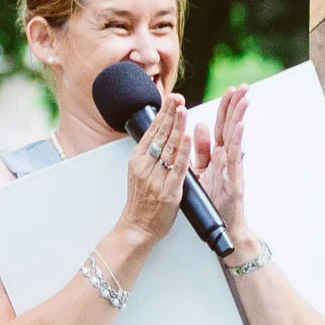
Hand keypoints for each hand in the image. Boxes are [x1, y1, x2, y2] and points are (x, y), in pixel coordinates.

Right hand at [115, 88, 191, 249]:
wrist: (137, 228)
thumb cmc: (142, 201)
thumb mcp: (140, 172)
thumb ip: (149, 154)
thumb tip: (159, 133)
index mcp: (138, 160)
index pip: (152, 131)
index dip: (162, 113)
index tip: (171, 98)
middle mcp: (145, 166)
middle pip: (159, 135)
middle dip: (170, 114)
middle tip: (178, 97)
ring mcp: (156, 178)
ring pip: (168, 147)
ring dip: (177, 127)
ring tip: (183, 110)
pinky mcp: (169, 190)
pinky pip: (177, 167)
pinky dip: (183, 151)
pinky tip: (187, 137)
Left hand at [201, 86, 256, 254]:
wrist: (222, 227)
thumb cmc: (213, 201)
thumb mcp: (200, 171)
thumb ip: (199, 149)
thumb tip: (198, 126)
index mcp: (216, 155)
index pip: (219, 126)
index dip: (223, 108)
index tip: (228, 90)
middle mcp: (226, 158)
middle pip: (230, 127)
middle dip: (235, 106)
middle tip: (242, 87)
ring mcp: (232, 168)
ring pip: (235, 138)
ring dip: (239, 117)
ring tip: (244, 99)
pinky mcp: (234, 179)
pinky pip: (234, 157)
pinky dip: (237, 141)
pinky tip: (240, 126)